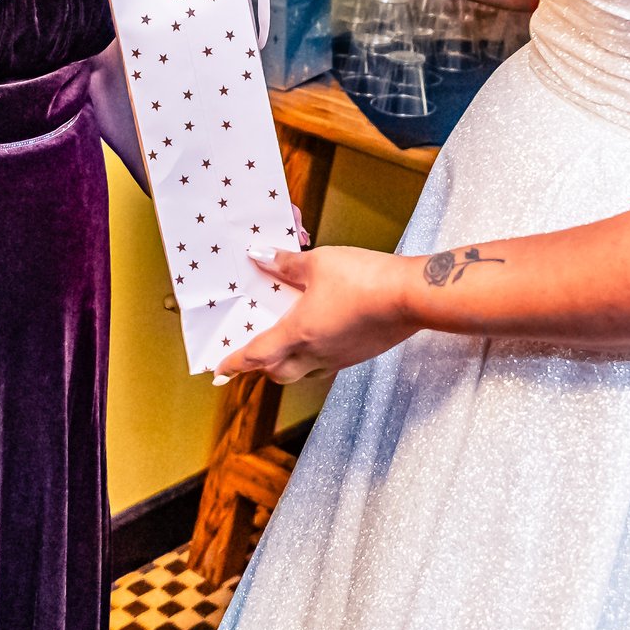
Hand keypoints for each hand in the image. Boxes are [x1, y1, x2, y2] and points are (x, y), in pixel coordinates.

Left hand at [215, 244, 421, 382]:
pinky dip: (315, 355)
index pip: (257, 355)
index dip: (235, 363)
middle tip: (254, 354)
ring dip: (290, 363)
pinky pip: (327, 363)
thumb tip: (262, 256)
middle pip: (279, 373)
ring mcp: (341, 358)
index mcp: (300, 333)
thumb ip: (288, 263)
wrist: (410, 296)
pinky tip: (321, 335)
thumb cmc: (363, 278)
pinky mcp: (360, 354)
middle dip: (263, 367)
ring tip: (286, 343)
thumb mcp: (319, 262)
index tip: (219, 369)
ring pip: (304, 372)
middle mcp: (317, 353)